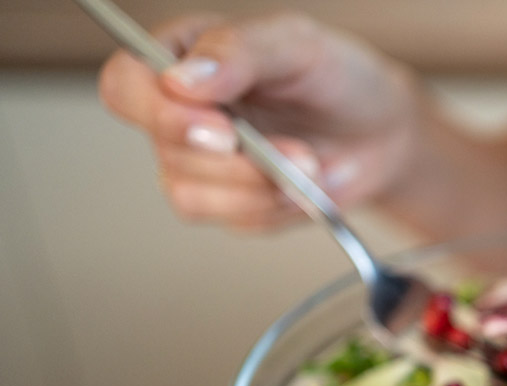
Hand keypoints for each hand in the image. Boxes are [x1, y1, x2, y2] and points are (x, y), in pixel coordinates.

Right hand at [98, 13, 417, 229]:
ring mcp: (198, 164)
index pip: (125, 85)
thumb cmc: (336, 76)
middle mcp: (178, 112)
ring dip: (260, 188)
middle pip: (165, 149)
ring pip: (192, 195)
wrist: (380, 131)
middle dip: (237, 161)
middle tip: (296, 153)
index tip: (220, 128)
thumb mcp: (296, 43)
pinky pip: (233, 219)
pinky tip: (304, 187)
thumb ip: (238, 51)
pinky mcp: (228, 204)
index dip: (158, 113)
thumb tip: (182, 78)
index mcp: (178, 58)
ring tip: (311, 166)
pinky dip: (275, 207)